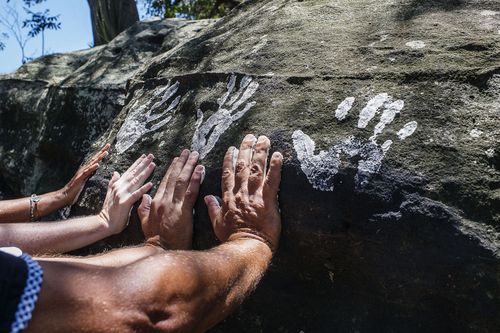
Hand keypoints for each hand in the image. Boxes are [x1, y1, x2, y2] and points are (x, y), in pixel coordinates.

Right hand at [60, 143, 110, 205]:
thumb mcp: (85, 181)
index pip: (95, 160)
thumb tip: (96, 170)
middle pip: (94, 159)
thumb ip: (90, 175)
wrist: (64, 196)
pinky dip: (92, 168)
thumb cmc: (74, 190)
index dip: (101, 153)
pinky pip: (87, 172)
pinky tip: (97, 164)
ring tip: (105, 152)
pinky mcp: (80, 179)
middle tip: (108, 144)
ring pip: (91, 164)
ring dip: (98, 158)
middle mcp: (84, 169)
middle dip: (102, 151)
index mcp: (86, 170)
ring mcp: (81, 173)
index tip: (108, 147)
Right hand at [98, 153, 154, 234]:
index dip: (137, 163)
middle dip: (143, 164)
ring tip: (153, 165)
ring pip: (136, 181)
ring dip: (145, 172)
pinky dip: (143, 188)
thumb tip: (116, 172)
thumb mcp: (110, 193)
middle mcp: (120, 187)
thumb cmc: (109, 210)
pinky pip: (136, 194)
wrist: (104, 223)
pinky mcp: (125, 202)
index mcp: (117, 184)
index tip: (144, 156)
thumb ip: (113, 182)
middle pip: (134, 173)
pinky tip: (151, 184)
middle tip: (152, 156)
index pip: (129, 171)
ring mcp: (122, 194)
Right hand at [138, 150, 203, 249]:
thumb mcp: (145, 223)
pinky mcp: (183, 211)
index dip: (172, 169)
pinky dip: (196, 179)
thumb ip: (144, 209)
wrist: (160, 252)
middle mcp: (164, 200)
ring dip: (189, 166)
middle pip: (174, 177)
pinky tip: (200, 169)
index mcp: (156, 202)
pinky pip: (190, 192)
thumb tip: (145, 196)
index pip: (165, 181)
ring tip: (195, 155)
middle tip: (189, 151)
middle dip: (182, 162)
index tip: (177, 159)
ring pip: (182, 180)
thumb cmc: (156, 240)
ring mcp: (173, 205)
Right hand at [204, 134, 282, 251]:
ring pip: (256, 169)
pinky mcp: (267, 201)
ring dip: (260, 152)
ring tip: (264, 138)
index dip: (230, 159)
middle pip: (242, 166)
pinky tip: (279, 155)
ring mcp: (253, 196)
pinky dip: (275, 167)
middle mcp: (240, 194)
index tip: (232, 148)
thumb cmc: (232, 240)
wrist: (245, 249)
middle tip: (251, 136)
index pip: (228, 174)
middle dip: (246, 149)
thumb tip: (206, 197)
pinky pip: (272, 181)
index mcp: (228, 198)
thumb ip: (213, 208)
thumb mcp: (217, 224)